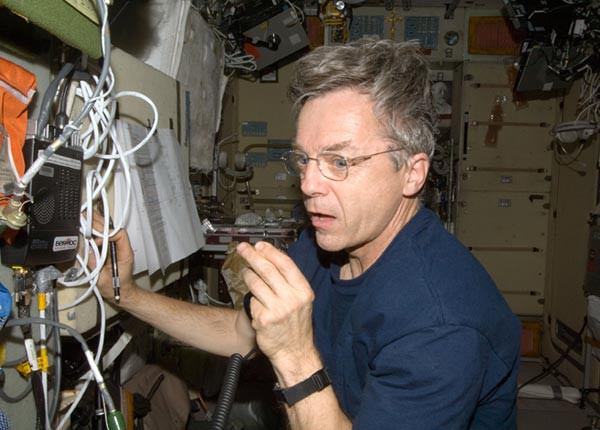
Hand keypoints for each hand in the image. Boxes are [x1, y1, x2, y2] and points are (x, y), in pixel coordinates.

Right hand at [88, 212, 135, 302]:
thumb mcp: (103, 280)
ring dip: (98, 226)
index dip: (107, 233)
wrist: (122, 294)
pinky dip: (96, 233)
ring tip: (87, 218)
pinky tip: (89, 228)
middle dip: (100, 224)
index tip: (96, 239)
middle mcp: (122, 249)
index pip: (120, 235)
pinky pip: (104, 239)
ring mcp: (116, 249)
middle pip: (113, 230)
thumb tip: (88, 251)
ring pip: (108, 233)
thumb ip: (96, 265)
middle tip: (87, 218)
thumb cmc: (117, 288)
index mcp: (125, 254)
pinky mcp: (109, 251)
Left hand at [236, 241, 316, 368]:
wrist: (294, 352)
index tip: (259, 245)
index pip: (285, 264)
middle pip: (267, 270)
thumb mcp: (302, 301)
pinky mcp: (264, 319)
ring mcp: (277, 309)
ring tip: (246, 272)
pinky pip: (252, 301)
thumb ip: (289, 282)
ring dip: (247, 274)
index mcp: (303, 291)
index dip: (270, 252)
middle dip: (252, 256)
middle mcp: (292, 299)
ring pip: (255, 283)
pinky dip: (251, 300)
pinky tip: (256, 303)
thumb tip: (271, 259)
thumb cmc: (296, 325)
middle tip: (242, 248)